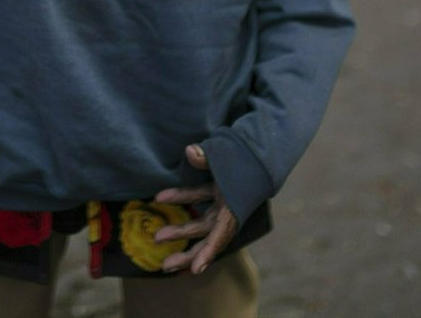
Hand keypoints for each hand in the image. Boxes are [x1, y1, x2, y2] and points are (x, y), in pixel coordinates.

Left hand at [152, 143, 239, 274]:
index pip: (220, 235)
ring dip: (179, 230)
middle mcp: (228, 211)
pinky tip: (161, 198)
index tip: (196, 270)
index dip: (207, 253)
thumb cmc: (245, 156)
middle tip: (165, 265)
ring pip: (199, 224)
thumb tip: (190, 151)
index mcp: (233, 208)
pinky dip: (180, 198)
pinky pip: (196, 198)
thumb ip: (207, 156)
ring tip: (156, 238)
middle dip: (187, 253)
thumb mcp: (228, 157)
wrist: (263, 149)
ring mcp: (222, 203)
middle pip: (206, 238)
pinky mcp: (217, 193)